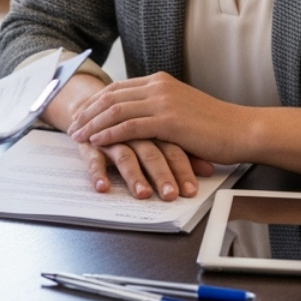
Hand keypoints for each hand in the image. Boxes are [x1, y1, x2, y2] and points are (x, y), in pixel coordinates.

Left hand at [66, 71, 251, 165]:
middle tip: (71, 126)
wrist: (241, 129)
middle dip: (87, 112)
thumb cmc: (215, 125)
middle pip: (110, 96)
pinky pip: (129, 126)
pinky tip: (97, 142)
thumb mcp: (182, 108)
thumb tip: (139, 117)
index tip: (80, 113)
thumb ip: (160, 107)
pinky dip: (109, 134)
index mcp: (160, 81)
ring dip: (93, 124)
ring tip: (77, 136)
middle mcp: (158, 87)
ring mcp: (163, 102)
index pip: (117, 88)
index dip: (95, 101)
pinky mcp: (168, 121)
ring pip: (115, 110)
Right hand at [77, 138, 213, 200]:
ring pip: (125, 156)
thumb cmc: (135, 127)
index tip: (191, 191)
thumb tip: (209, 169)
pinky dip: (97, 173)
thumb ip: (182, 151)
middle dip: (162, 175)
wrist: (97, 106)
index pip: (172, 147)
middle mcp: (134, 131)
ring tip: (143, 194)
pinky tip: (102, 187)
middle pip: (151, 151)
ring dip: (134, 176)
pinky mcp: (91, 144)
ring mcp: (112, 136)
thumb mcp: (160, 136)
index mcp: (154, 125)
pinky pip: (93, 159)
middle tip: (170, 195)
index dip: (183, 168)